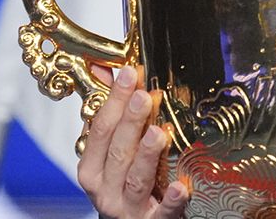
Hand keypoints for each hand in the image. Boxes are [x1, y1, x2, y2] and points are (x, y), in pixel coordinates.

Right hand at [77, 64, 188, 218]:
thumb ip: (114, 116)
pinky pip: (163, 212)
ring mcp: (129, 208)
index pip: (101, 130)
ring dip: (147, 155)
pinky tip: (182, 186)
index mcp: (93, 169)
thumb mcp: (114, 154)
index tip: (129, 74)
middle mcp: (106, 190)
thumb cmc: (125, 186)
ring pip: (137, 180)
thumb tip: (110, 70)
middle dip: (130, 123)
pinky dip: (172, 200)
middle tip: (144, 96)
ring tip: (158, 133)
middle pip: (118, 153)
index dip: (113, 101)